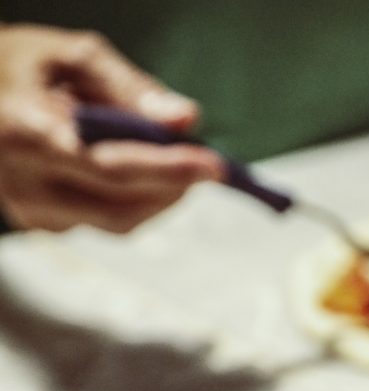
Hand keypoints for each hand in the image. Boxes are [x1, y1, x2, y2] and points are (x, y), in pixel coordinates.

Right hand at [0, 25, 220, 232]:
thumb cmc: (24, 65)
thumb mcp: (72, 56)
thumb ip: (129, 87)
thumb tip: (185, 119)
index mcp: (26, 133)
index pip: (109, 168)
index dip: (166, 170)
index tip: (213, 165)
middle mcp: (26, 184)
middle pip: (121, 206)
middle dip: (172, 186)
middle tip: (206, 162)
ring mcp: (34, 212)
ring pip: (119, 222)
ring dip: (159, 195)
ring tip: (176, 161)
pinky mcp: (43, 225)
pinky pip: (106, 221)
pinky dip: (136, 199)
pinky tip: (138, 169)